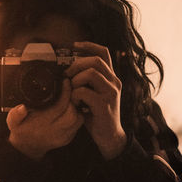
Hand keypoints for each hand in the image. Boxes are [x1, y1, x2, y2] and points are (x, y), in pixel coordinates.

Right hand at [6, 79, 84, 159]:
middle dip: (73, 100)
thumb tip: (21, 107)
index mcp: (43, 124)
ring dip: (76, 107)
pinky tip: (69, 108)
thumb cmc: (21, 129)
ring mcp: (64, 136)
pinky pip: (78, 124)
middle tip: (69, 90)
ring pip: (79, 119)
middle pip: (73, 114)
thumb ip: (16, 114)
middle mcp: (55, 131)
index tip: (65, 81)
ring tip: (69, 99)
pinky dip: (77, 114)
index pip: (60, 106)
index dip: (65, 92)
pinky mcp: (69, 137)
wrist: (27, 146)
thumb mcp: (13, 121)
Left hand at [64, 41, 126, 159]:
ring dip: (76, 80)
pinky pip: (84, 92)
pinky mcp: (104, 105)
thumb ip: (86, 82)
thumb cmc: (97, 115)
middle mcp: (114, 82)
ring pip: (90, 73)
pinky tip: (76, 104)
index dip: (89, 45)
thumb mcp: (93, 94)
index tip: (75, 44)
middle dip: (77, 64)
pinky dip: (75, 96)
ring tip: (72, 91)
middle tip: (67, 74)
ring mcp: (111, 93)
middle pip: (96, 61)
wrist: (109, 137)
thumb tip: (67, 71)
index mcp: (111, 77)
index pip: (104, 53)